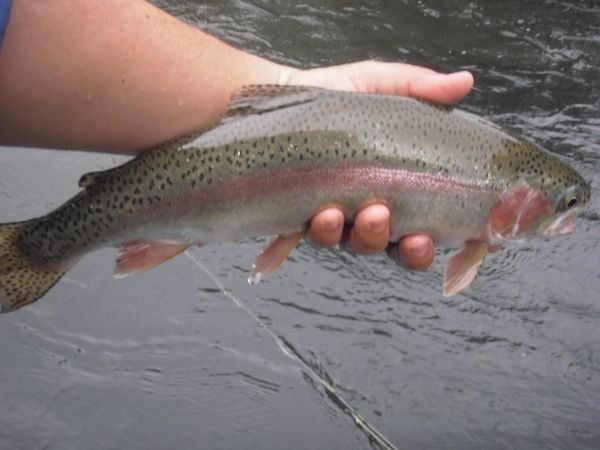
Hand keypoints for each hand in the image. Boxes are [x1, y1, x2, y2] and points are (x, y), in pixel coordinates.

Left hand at [279, 61, 473, 269]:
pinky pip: (322, 237)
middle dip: (413, 250)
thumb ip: (419, 87)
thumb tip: (464, 82)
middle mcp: (375, 210)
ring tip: (372, 214)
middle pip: (403, 249)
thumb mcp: (378, 84)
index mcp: (401, 187)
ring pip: (364, 245)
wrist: (281, 99)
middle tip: (415, 236)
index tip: (476, 242)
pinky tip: (329, 213)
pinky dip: (328, 230)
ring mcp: (342, 218)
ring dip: (372, 236)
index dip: (456, 239)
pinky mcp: (308, 218)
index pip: (435, 224)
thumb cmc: (334, 96)